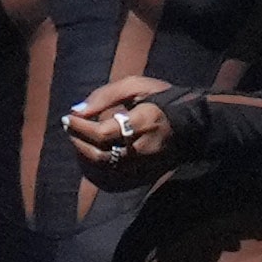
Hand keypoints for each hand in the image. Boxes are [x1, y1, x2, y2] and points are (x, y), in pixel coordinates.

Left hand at [64, 76, 183, 184]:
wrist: (193, 124)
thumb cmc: (163, 99)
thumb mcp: (136, 85)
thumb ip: (106, 96)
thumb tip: (78, 110)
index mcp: (144, 122)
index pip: (103, 132)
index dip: (81, 128)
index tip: (68, 118)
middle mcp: (143, 147)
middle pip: (101, 154)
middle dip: (79, 142)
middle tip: (69, 128)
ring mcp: (145, 164)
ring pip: (106, 167)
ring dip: (85, 155)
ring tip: (77, 138)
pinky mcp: (145, 174)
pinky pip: (115, 176)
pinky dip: (98, 166)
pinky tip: (91, 153)